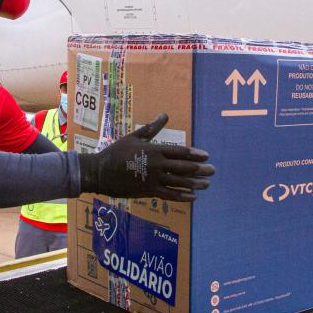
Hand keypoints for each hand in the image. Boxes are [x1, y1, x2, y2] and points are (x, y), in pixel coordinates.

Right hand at [78, 114, 214, 201]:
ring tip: (207, 185)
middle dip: (200, 169)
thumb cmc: (117, 152)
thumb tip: (165, 115)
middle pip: (183, 168)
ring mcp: (153, 179)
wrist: (100, 171)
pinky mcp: (148, 191)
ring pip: (179, 183)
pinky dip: (182, 196)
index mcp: (154, 150)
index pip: (180, 152)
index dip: (195, 154)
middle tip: (213, 170)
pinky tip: (192, 197)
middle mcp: (157, 165)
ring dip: (195, 184)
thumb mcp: (134, 137)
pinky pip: (169, 195)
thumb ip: (152, 129)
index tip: (206, 156)